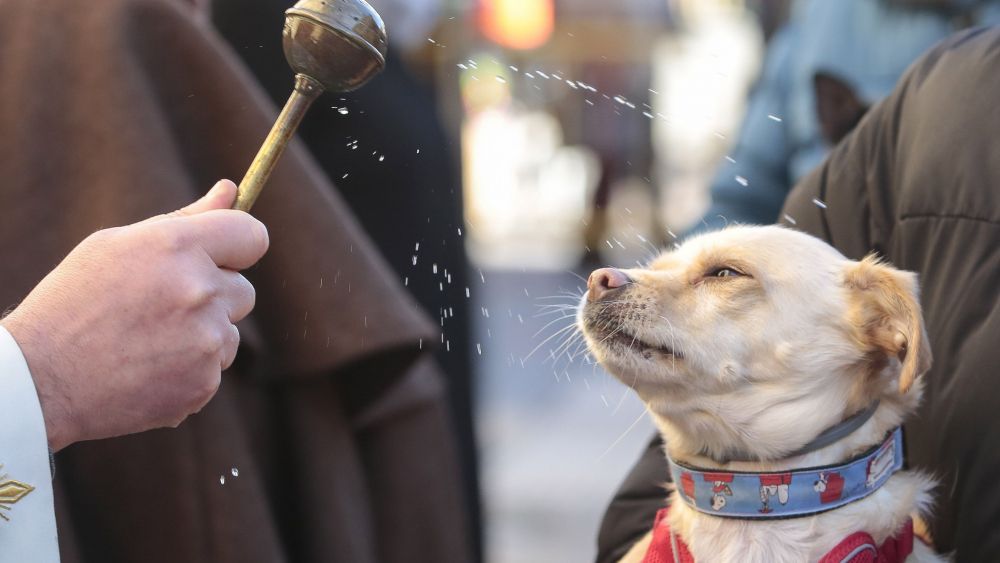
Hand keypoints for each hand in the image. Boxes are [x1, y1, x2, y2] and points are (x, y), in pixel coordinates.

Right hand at [0, 180, 268, 450]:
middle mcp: (199, 289)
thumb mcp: (117, 247)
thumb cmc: (74, 303)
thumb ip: (185, 221)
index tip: (226, 258)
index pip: (252, 235)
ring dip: (202, 337)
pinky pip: (215, 368)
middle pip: (244, 290)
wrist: (40, 380)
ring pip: (229, 333)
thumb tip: (230, 191)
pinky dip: (190, 371)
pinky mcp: (204, 381)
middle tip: (162, 310)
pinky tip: (148, 370)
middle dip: (214, 298)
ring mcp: (205, 339)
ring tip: (148, 342)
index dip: (239, 247)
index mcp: (176, 246)